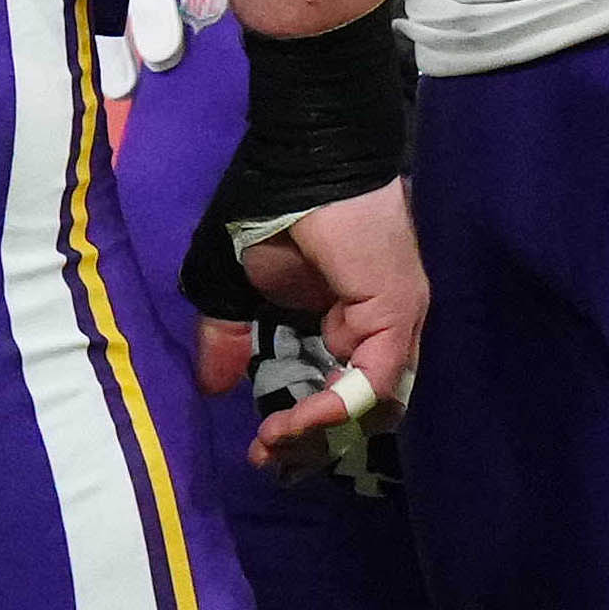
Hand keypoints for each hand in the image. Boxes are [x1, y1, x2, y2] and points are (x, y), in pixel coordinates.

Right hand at [173, 4, 417, 462]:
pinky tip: (296, 416)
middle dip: (310, 443)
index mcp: (341, 322)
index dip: (300, 429)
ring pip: (372, 405)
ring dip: (321, 431)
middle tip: (267, 456)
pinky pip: (374, 379)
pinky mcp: (396, 312)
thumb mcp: (231, 285)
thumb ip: (227, 338)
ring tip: (274, 440)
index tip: (260, 449)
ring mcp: (392, 323)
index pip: (334, 394)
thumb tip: (212, 387)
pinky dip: (336, 405)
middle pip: (357, 410)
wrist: (302, 153)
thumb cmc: (266, 206)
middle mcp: (374, 330)